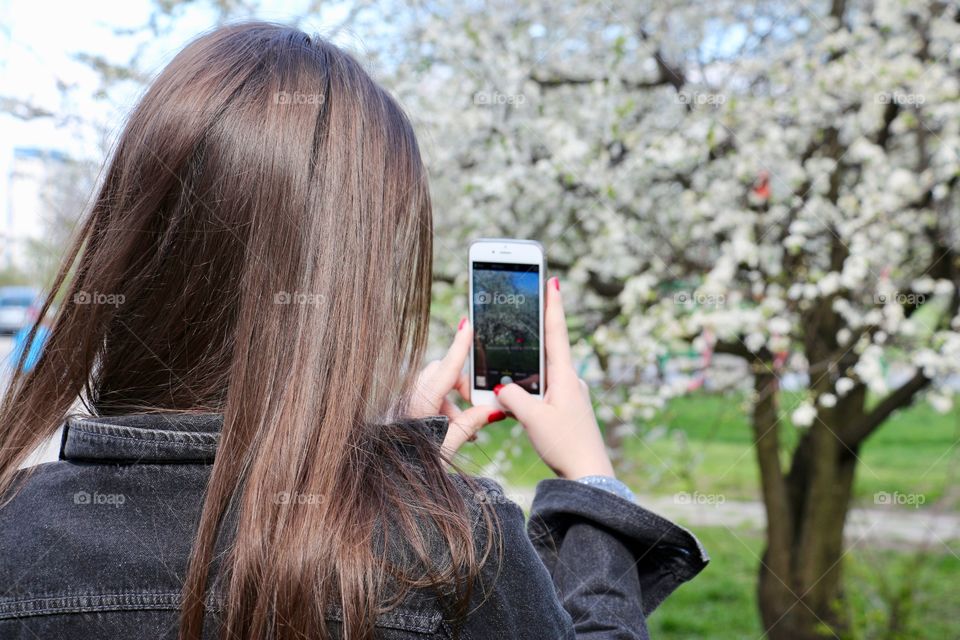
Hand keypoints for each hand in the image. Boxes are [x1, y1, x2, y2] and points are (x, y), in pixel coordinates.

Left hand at [410, 318, 506, 454]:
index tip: (466, 323)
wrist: (381, 479)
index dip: (459, 345)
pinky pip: (427, 401)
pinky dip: (442, 411)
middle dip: (461, 386)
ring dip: (453, 404)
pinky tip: (451, 434)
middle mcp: (411, 398)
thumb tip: (492, 410)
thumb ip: (469, 426)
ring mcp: (405, 404)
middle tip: (476, 408)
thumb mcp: (446, 447)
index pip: (446, 368)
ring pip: (435, 389)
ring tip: (465, 432)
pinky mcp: (403, 412)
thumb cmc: (413, 466)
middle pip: (441, 374)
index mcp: (421, 404)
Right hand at [494, 277, 614, 479]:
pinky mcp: (568, 410)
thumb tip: (504, 389)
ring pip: (544, 374)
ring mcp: (571, 396)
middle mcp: (571, 381)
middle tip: (524, 310)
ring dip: (528, 368)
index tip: (553, 279)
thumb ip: (514, 397)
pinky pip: (545, 391)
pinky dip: (531, 389)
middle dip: (534, 333)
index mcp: (565, 376)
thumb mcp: (533, 418)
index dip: (553, 306)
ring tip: (509, 362)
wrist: (589, 476)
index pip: (557, 333)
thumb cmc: (565, 445)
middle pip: (548, 350)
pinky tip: (518, 399)